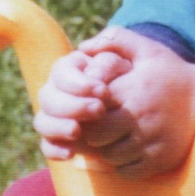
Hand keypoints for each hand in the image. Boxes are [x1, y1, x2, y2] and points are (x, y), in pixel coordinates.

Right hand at [33, 40, 128, 160]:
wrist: (151, 109)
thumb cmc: (140, 78)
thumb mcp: (136, 54)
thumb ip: (115, 41)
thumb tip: (85, 47)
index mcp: (72, 69)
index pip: (61, 73)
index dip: (78, 83)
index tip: (104, 91)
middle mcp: (59, 92)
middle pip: (49, 98)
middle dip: (72, 105)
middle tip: (98, 111)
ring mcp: (57, 116)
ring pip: (43, 121)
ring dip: (58, 126)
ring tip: (78, 131)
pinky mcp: (60, 139)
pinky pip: (47, 145)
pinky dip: (55, 149)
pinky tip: (71, 154)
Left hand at [34, 27, 194, 177]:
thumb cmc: (171, 73)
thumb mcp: (147, 49)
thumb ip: (115, 39)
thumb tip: (84, 47)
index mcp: (131, 90)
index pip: (90, 109)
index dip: (87, 110)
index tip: (94, 107)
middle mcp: (140, 117)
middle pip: (96, 136)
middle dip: (94, 132)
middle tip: (102, 126)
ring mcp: (151, 141)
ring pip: (110, 156)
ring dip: (108, 149)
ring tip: (117, 137)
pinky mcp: (161, 159)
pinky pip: (127, 171)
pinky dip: (124, 164)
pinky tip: (131, 150)